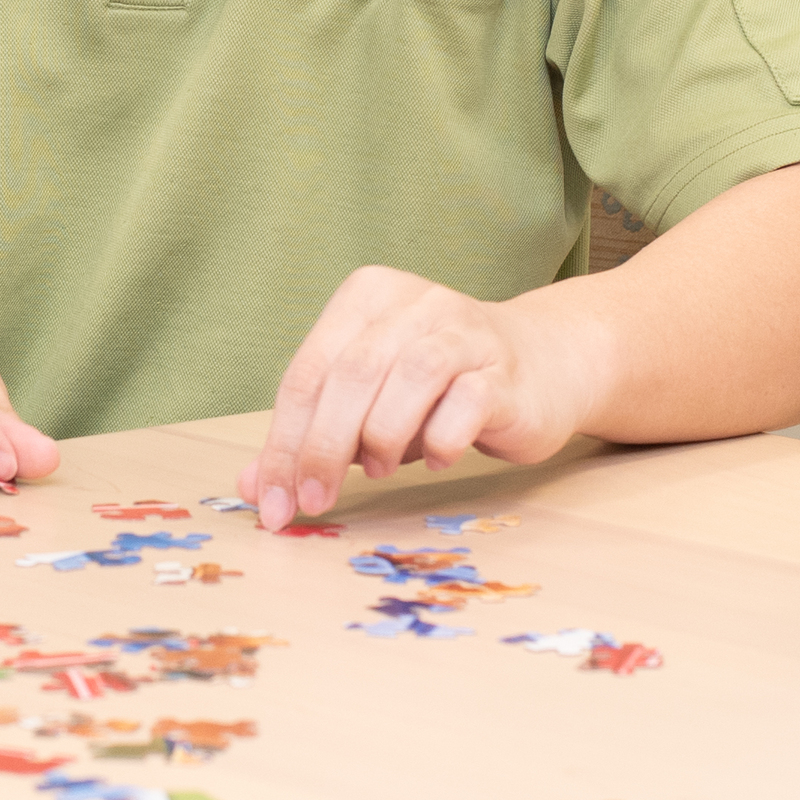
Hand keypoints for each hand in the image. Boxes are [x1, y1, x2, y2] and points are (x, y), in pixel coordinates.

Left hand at [243, 268, 609, 525]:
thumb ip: (309, 437)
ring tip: (381, 469)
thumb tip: (255, 490)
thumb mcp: (364, 405)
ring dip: (382, 439)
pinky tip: (436, 457)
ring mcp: (463, 330)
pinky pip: (464, 404)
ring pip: (405, 380)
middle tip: (314, 501)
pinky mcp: (504, 369)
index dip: (284, 442)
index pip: (307, 372)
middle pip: (349, 375)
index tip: (276, 502)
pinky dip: (440, 441)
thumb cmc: (438, 389)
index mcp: (366, 297)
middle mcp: (414, 303)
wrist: (543, 366)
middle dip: (322, 449)